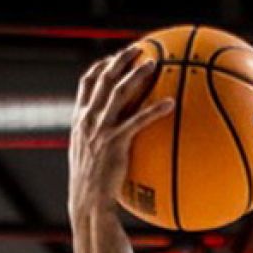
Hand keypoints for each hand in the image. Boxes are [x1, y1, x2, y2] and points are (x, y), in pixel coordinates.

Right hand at [67, 46, 172, 218]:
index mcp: (80, 120)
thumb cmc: (93, 185)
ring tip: (154, 64)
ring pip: (118, 92)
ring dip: (137, 75)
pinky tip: (171, 104)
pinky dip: (154, 110)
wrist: (88, 203)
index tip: (115, 57)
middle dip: (121, 60)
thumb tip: (120, 135)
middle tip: (139, 48)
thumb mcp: (90, 157)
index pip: (87, 83)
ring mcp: (100, 130)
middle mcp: (88, 120)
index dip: (101, 66)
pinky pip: (138, 121)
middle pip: (103, 79)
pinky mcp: (115, 143)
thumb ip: (101, 140)